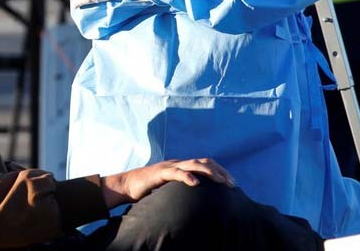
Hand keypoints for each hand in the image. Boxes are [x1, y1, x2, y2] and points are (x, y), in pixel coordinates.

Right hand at [100, 158, 234, 207]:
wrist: (127, 185)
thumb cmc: (148, 189)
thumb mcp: (170, 189)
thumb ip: (182, 188)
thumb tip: (197, 197)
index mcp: (181, 166)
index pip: (205, 164)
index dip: (220, 171)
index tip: (232, 183)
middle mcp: (177, 163)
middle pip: (204, 162)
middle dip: (220, 172)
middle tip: (232, 184)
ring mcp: (169, 167)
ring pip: (193, 164)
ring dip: (209, 172)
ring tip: (220, 181)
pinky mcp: (159, 173)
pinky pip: (175, 173)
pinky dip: (187, 177)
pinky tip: (196, 183)